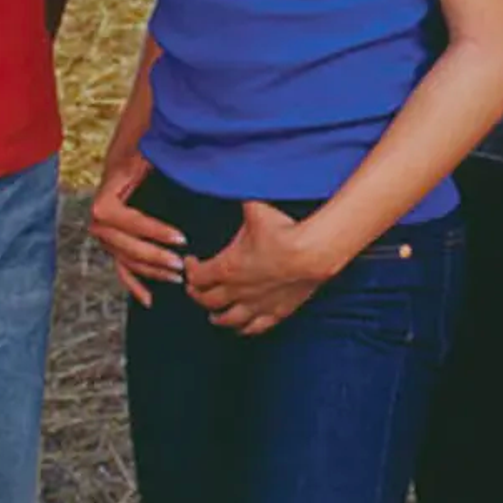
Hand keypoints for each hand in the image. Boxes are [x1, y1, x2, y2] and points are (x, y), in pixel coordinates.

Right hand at [89, 149, 184, 306]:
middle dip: (154, 257)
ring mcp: (105, 232)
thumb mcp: (150, 152)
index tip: (180, 237)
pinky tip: (148, 298)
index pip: (125, 220)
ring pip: (125, 259)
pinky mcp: (114, 240)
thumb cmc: (142, 146)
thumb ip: (162, 166)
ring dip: (150, 272)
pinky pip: (121, 265)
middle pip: (124, 245)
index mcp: (105, 197)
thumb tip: (188, 176)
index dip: (152, 231)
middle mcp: (100, 218)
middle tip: (180, 264)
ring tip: (176, 277)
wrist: (131, 140)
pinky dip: (133, 283)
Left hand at [186, 202, 330, 336]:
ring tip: (213, 314)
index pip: (196, 277)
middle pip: (207, 300)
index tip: (191, 261)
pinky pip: (255, 327)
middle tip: (196, 288)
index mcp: (226, 267)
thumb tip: (223, 173)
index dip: (189, 270)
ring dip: (217, 316)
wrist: (313, 252)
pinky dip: (244, 329)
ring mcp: (256, 304)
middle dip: (198, 294)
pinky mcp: (276, 312)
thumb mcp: (254, 206)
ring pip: (228, 319)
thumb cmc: (284, 229)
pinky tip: (241, 328)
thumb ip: (236, 191)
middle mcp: (237, 290)